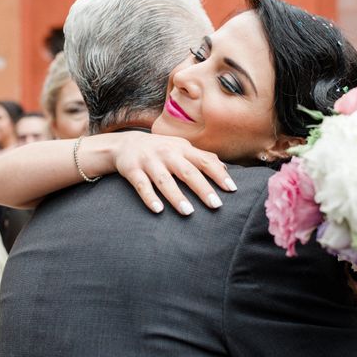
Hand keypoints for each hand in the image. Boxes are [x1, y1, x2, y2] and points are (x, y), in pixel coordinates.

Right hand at [110, 131, 236, 214]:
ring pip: (165, 180)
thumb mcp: (181, 148)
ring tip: (189, 212)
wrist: (124, 144)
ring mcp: (149, 161)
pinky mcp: (132, 170)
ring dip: (177, 196)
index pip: (205, 161)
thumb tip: (225, 168)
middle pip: (188, 172)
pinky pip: (141, 185)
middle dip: (203, 188)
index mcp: (182, 149)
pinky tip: (158, 210)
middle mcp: (167, 153)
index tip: (232, 189)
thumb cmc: (160, 149)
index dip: (219, 174)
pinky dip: (149, 198)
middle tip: (216, 205)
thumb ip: (202, 157)